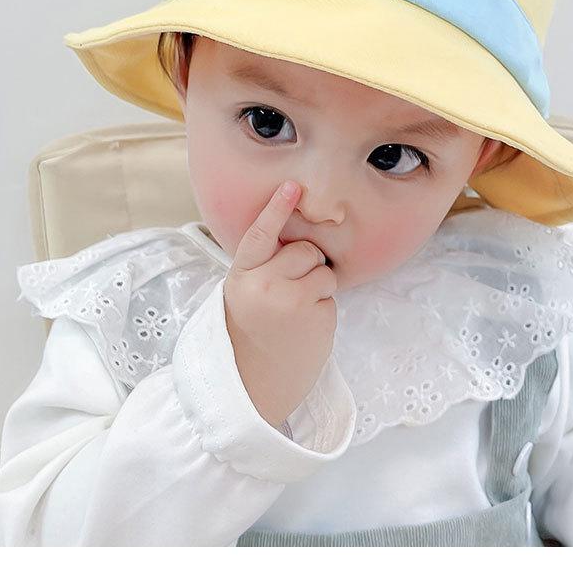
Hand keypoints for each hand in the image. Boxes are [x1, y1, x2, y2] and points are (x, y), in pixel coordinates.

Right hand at [223, 181, 337, 428]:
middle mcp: (265, 286)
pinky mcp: (318, 317)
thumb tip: (294, 239)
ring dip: (317, 285)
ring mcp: (293, 302)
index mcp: (242, 278)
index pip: (261, 236)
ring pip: (322, 270)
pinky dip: (322, 305)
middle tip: (289, 291)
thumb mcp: (241, 295)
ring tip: (296, 311)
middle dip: (304, 264)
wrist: (252, 386)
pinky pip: (331, 294)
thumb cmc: (248, 335)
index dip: (276, 209)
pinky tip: (304, 326)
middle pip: (302, 250)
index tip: (293, 186)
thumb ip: (261, 267)